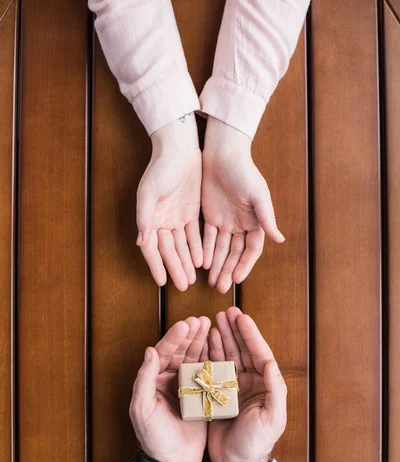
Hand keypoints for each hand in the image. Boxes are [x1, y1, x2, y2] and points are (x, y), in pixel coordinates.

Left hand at [129, 316, 209, 461]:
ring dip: (200, 342)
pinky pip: (205, 373)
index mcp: (153, 381)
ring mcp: (185, 387)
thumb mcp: (142, 408)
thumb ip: (144, 379)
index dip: (174, 338)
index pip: (163, 353)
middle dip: (190, 335)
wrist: (173, 461)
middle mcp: (168, 380)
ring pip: (193, 359)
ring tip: (209, 325)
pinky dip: (211, 359)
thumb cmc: (153, 436)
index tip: (185, 324)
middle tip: (201, 319)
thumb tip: (149, 350)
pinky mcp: (199, 396)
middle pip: (179, 352)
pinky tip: (218, 346)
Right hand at [136, 115, 202, 290]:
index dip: (156, 265)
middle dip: (175, 268)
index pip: (151, 248)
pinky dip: (197, 248)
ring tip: (192, 280)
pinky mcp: (191, 212)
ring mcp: (177, 217)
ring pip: (182, 246)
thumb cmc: (160, 168)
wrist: (179, 149)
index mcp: (149, 218)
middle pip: (168, 251)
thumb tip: (140, 240)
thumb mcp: (150, 191)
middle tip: (182, 287)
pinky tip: (201, 262)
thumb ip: (144, 216)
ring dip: (186, 262)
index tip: (162, 282)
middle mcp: (161, 221)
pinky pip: (194, 235)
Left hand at [202, 117, 284, 293]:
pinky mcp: (210, 216)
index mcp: (256, 222)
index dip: (245, 265)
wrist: (223, 153)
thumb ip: (266, 218)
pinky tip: (201, 264)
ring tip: (211, 282)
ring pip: (220, 249)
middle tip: (220, 288)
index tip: (237, 280)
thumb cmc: (244, 172)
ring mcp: (225, 221)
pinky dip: (204, 250)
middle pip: (234, 253)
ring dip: (216, 265)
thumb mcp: (257, 194)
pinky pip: (206, 237)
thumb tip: (280, 239)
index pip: (251, 250)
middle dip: (228, 271)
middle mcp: (242, 225)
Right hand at [208, 307, 286, 461]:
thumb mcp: (272, 418)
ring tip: (214, 321)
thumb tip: (271, 362)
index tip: (242, 318)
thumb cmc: (257, 443)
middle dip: (235, 330)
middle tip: (226, 312)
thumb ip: (275, 390)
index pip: (259, 354)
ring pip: (228, 356)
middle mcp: (250, 383)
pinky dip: (210, 355)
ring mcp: (233, 387)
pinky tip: (205, 342)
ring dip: (222, 338)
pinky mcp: (217, 394)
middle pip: (242, 350)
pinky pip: (214, 370)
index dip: (250, 335)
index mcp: (265, 385)